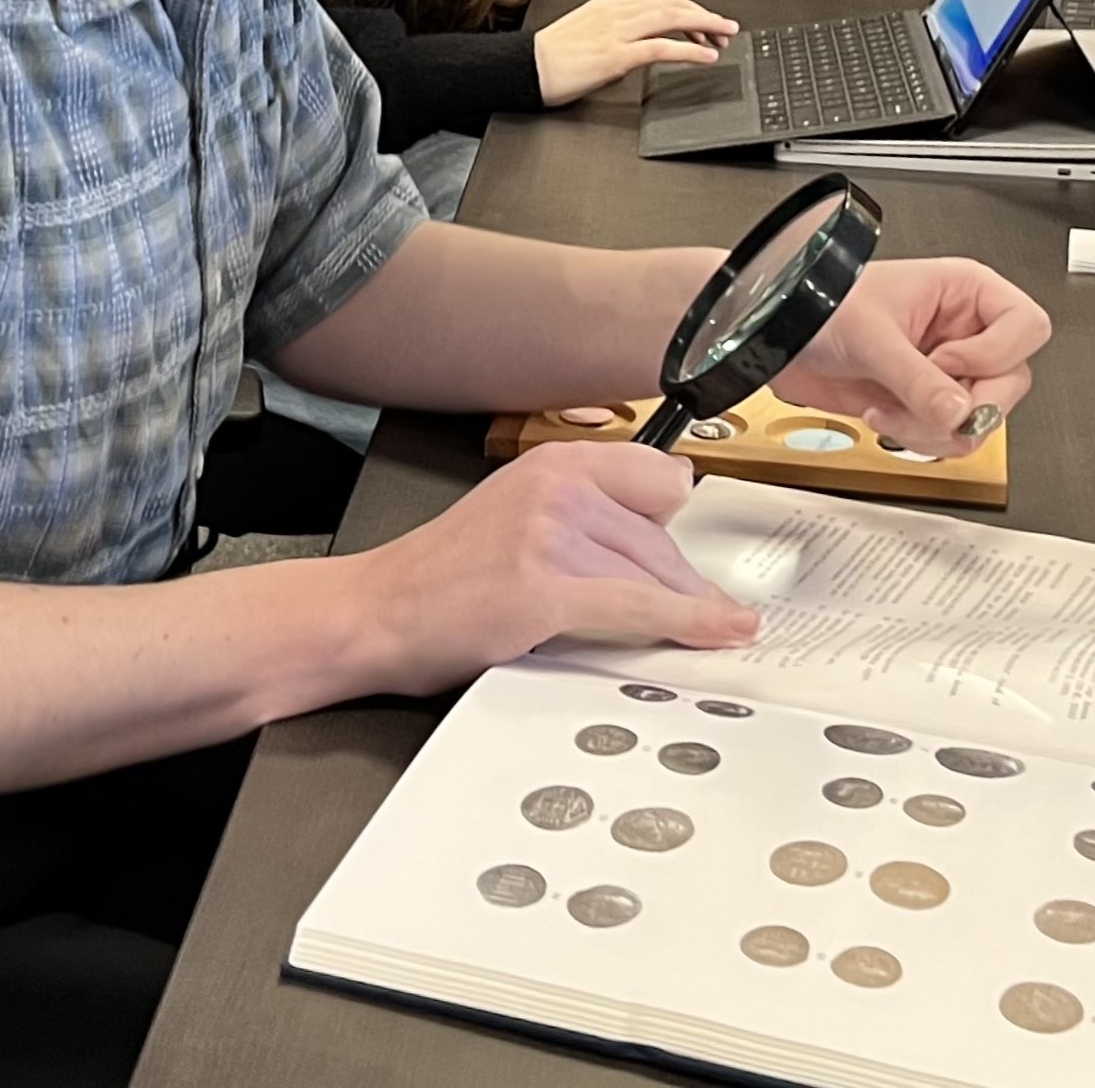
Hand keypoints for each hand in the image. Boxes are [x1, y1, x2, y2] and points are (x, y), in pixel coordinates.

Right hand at [349, 441, 757, 698]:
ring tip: (716, 628)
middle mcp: (557, 486)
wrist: (377, 611)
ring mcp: (553, 533)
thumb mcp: (516, 511)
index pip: (656, 476)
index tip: (704, 549)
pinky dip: (685, 623)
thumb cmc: (443, 574)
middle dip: (684, 579)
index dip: (680, 521)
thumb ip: (580, 508)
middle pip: (660, 533)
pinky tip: (714, 632)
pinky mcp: (548, 586)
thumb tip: (660, 520)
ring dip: (690, 607)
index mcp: (553, 462)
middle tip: (710, 609)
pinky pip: (638, 604)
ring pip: (655, 570)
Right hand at [534, 0, 738, 106]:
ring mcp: (617, 31)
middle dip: (703, 13)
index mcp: (609, 4)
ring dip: (704, 24)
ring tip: (724, 36)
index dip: (688, 6)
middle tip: (724, 27)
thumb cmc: (550, 56)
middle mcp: (616, 11)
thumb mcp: (586, 32)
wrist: (525, 68)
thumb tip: (640, 46)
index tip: (704, 19)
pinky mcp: (617, 55)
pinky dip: (690, 50)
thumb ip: (615, 32)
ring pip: (671, 17)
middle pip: (671, 3)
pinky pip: (661, 47)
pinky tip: (706, 56)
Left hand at [770, 258, 1049, 453]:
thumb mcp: (871, 336)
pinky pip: (952, 437)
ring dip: (934, 427)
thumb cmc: (819, 304)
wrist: (780, 336)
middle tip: (925, 399)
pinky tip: (884, 415)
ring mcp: (948, 370)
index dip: (995, 352)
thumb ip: (917, 378)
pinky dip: (920, 438)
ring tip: (890, 408)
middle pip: (1012, 381)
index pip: (1027, 325)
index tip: (947, 359)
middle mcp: (965, 331)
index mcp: (964, 291)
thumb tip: (959, 412)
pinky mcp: (928, 403)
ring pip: (983, 418)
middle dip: (964, 402)